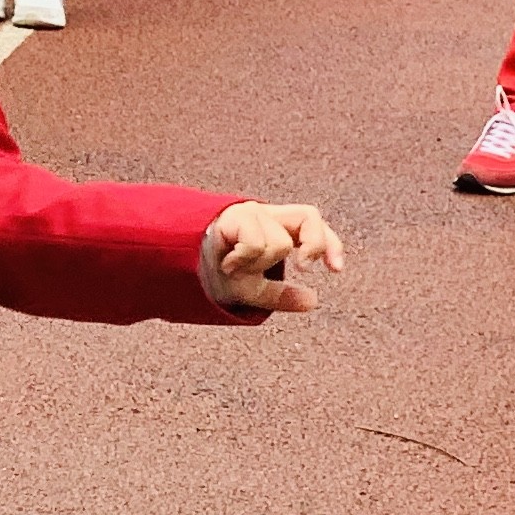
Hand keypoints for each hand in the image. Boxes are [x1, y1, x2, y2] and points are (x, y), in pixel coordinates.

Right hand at [201, 202, 345, 314]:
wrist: (179, 264)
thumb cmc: (214, 273)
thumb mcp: (253, 290)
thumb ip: (281, 295)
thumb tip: (313, 301)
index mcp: (276, 228)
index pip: (313, 226)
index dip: (330, 244)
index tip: (335, 271)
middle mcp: (267, 216)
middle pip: (309, 217)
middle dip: (314, 244)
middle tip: (303, 268)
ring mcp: (251, 213)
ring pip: (280, 244)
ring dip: (258, 264)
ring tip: (235, 267)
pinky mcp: (234, 216)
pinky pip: (256, 244)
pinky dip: (244, 260)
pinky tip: (227, 263)